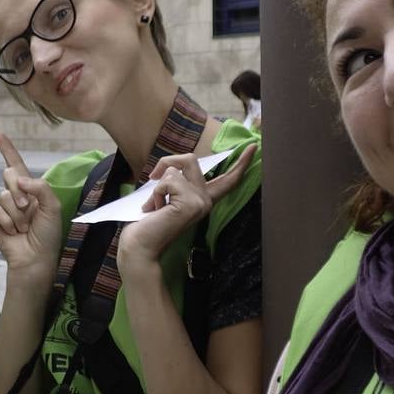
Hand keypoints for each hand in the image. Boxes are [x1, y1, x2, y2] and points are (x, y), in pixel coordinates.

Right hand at [0, 133, 63, 282]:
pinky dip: (7, 222)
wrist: (37, 259)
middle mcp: (15, 196)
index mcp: (30, 190)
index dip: (7, 149)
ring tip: (24, 228)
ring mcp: (3, 208)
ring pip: (3, 196)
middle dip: (20, 191)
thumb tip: (19, 178)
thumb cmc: (48, 235)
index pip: (16, 165)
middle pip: (9, 175)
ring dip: (17, 214)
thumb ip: (40, 187)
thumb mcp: (52, 207)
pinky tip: (13, 233)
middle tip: (28, 209)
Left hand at [118, 145, 255, 274]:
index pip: (226, 180)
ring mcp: (201, 202)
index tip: (253, 146)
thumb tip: (171, 167)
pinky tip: (155, 210)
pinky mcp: (191, 203)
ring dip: (157, 184)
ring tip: (155, 206)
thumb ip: (176, 183)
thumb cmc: (147, 223)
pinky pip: (167, 181)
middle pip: (191, 159)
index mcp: (202, 200)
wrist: (140, 246)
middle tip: (152, 177)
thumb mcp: (165, 196)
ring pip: (175, 169)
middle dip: (167, 161)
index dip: (240, 163)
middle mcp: (206, 201)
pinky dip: (155, 193)